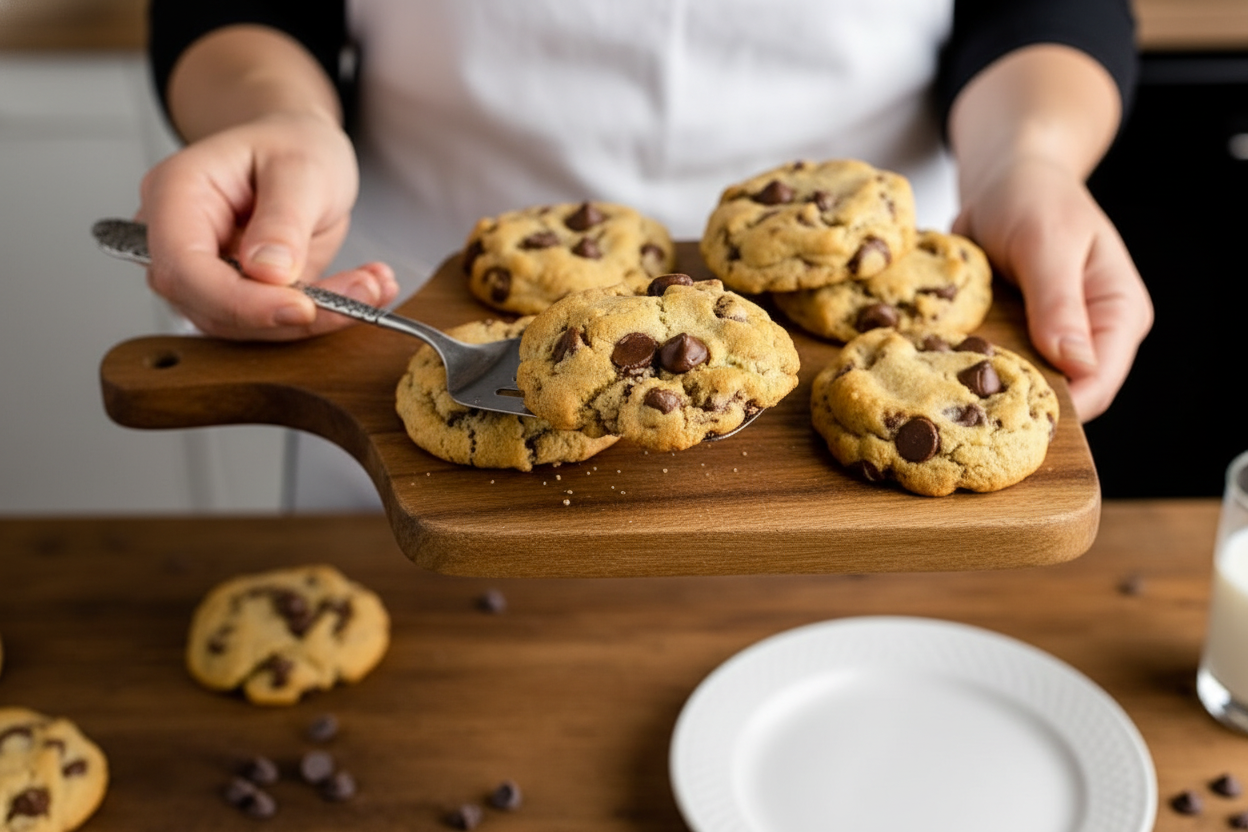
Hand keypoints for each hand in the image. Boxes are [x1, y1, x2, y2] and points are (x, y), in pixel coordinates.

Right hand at [137, 111, 397, 339]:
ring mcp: (204, 272)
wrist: (301, 150)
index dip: (239, 300)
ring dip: (314, 319)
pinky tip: (366, 292)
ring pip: (245, 325)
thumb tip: (269, 274)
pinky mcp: (239, 296)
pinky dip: (323, 316)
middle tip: (360, 296)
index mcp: (175, 193)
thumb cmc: (293, 144)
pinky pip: (273, 323)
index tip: (301, 307)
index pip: (184, 268)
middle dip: (288, 315)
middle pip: (211, 306)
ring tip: (372, 287)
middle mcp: (177, 239)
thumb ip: (283, 220)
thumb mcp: (301, 167)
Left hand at [953, 156, 1152, 421]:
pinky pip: (1000, 368)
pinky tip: (944, 369)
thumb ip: (1058, 301)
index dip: (1059, 405)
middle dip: (1020, 403)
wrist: (1005, 178)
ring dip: (991, 389)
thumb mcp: (1046, 242)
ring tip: (950, 389)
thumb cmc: (1034, 197)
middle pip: (1064, 394)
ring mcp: (1054, 339)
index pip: (1099, 382)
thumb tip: (1075, 363)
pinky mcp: (1020, 337)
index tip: (1007, 415)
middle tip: (966, 406)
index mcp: (1119, 314)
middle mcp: (1092, 335)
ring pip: (1028, 386)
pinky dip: (974, 369)